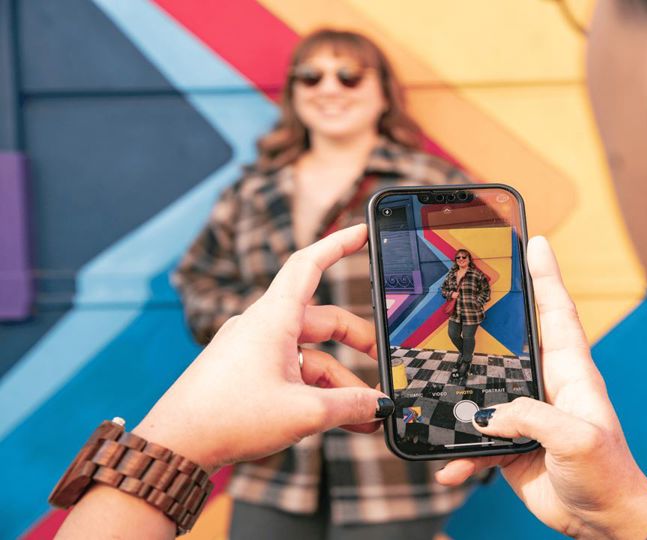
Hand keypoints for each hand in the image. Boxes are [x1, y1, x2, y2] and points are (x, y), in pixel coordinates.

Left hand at [134, 225, 391, 470]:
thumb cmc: (225, 418)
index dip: (338, 244)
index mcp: (273, 318)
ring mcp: (254, 350)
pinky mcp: (248, 373)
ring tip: (367, 414)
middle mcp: (263, 327)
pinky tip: (340, 419)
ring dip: (341, 383)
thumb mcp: (303, 413)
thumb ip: (350, 405)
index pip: (310, 264)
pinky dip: (319, 392)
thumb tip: (380, 404)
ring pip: (312, 356)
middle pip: (323, 320)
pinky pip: (294, 373)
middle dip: (359, 343)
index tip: (363, 232)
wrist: (175, 447)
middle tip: (384, 365)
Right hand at [436, 237, 646, 538]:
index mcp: (571, 373)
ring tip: (432, 393)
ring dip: (458, 397)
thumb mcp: (576, 439)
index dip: (546, 276)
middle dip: (485, 318)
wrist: (604, 522)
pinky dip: (457, 453)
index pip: (558, 313)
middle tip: (458, 292)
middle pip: (510, 341)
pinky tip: (446, 467)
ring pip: (483, 392)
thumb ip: (532, 418)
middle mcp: (546, 386)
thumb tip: (489, 414)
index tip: (536, 241)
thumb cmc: (608, 474)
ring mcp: (525, 414)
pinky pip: (474, 441)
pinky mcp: (510, 444)